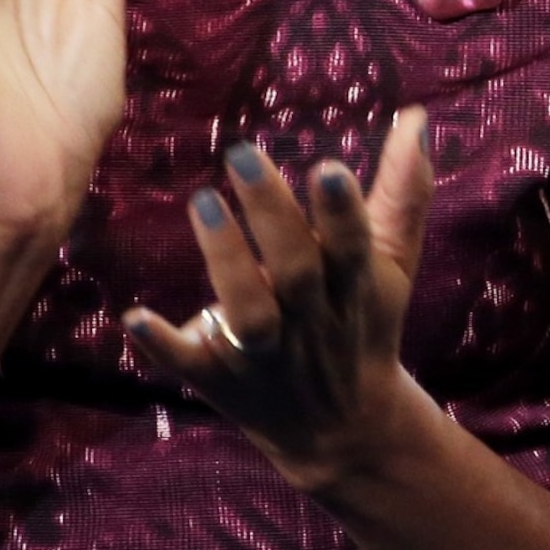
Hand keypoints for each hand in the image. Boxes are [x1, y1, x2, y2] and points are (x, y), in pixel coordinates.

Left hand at [125, 113, 435, 493]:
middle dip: (273, 216)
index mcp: (356, 289)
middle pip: (296, 272)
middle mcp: (312, 322)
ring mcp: (265, 356)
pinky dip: (162, 344)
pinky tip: (133, 316)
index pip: (354, 247)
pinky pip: (189, 365)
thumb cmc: (363, 326)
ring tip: (204, 201)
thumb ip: (404, 190)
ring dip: (226, 261)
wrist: (343, 432)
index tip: (327, 166)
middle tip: (242, 155)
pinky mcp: (221, 381)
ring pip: (248, 313)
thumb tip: (416, 117)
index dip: (343, 213)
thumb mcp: (393, 264)